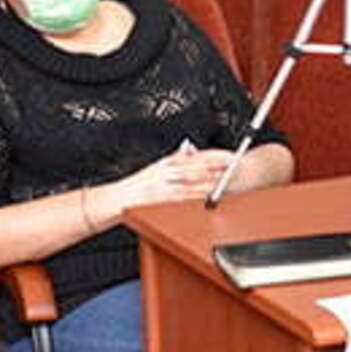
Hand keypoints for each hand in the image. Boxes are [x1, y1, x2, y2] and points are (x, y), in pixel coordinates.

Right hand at [109, 146, 233, 210]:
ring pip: (191, 181)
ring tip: (225, 181)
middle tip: (233, 166)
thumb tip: (190, 152)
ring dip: (209, 181)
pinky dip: (195, 196)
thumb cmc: (137, 186)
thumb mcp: (156, 168)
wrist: (117, 199)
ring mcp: (163, 184)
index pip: (195, 156)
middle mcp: (166, 171)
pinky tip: (206, 198)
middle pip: (196, 166)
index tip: (229, 155)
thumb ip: (174, 161)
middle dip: (216, 166)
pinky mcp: (160, 198)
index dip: (214, 155)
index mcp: (167, 162)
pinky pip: (181, 197)